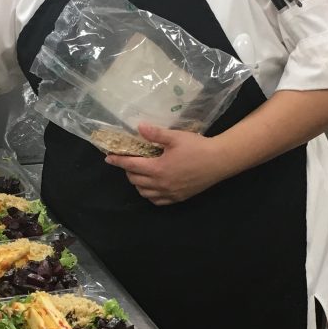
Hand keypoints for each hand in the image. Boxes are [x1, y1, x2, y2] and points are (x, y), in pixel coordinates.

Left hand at [104, 124, 224, 204]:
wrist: (219, 161)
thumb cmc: (197, 146)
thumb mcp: (175, 137)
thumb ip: (155, 134)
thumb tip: (139, 127)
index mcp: (158, 168)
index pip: (131, 165)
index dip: (118, 161)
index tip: (108, 158)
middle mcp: (161, 183)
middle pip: (135, 180)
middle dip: (128, 171)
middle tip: (129, 161)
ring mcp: (170, 193)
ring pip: (145, 193)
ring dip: (138, 184)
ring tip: (139, 173)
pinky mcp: (179, 197)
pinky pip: (158, 201)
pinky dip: (150, 194)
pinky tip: (152, 187)